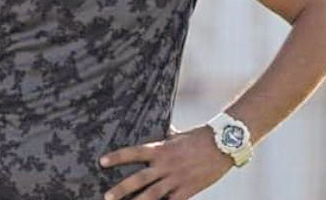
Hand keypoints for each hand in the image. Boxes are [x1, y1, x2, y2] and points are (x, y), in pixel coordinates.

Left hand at [99, 126, 232, 199]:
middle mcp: (166, 165)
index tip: (102, 162)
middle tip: (106, 197)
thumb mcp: (178, 135)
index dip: (117, 157)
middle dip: (121, 189)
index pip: (134, 152)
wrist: (223, 144)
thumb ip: (166, 138)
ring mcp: (176, 179)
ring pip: (152, 195)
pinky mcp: (188, 189)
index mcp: (161, 149)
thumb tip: (160, 132)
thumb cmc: (200, 136)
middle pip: (139, 179)